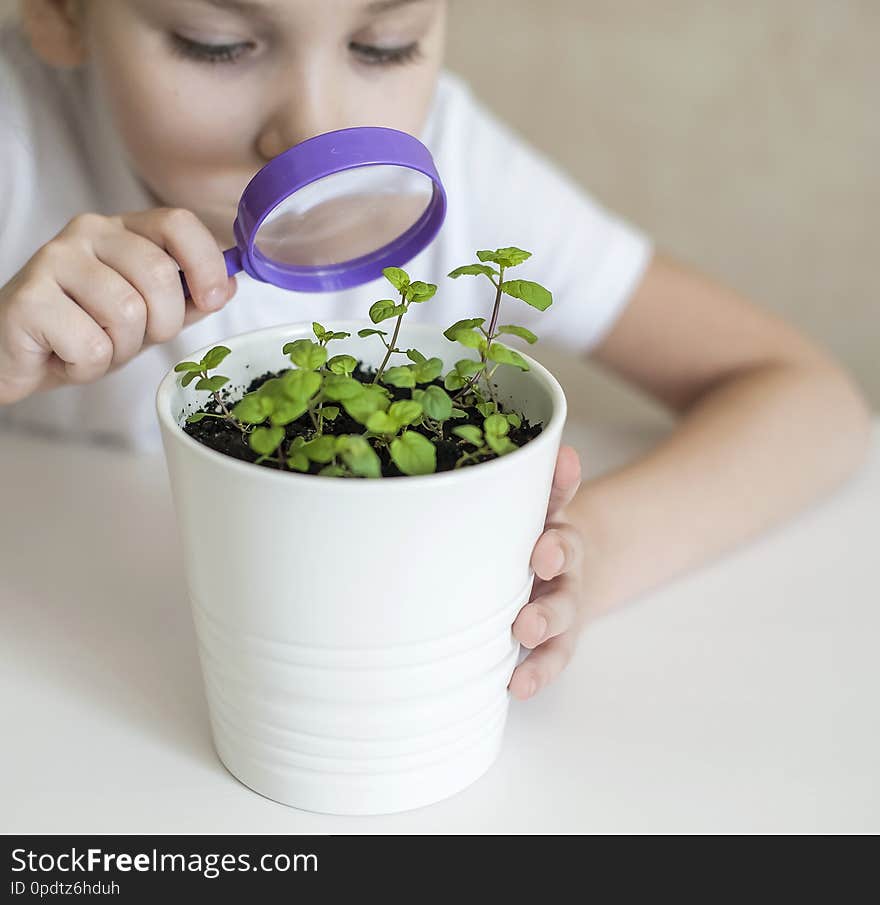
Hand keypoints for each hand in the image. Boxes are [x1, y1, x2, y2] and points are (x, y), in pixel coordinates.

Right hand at [0, 208, 235, 404]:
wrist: (12, 354)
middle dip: (161, 324)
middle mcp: (87, 232)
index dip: (206, 263)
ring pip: (127, 313)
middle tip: (133, 339)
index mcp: (122, 229)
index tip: (213, 299)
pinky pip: (92, 344)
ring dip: (121, 349)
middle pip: (159, 275)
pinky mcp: (29, 298)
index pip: (178, 222)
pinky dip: (89, 366)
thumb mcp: (146, 315)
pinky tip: (66, 356)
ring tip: (95, 346)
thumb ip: (187, 298)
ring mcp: (53, 260)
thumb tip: (231, 282)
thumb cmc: (83, 330)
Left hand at [509, 444, 584, 699]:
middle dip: (555, 552)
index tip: (567, 462)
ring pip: (561, 608)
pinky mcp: (561, 637)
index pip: (558, 493)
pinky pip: (554, 656)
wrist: (566, 573)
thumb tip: (556, 447)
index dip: (562, 480)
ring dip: (545, 617)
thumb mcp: (534, 508)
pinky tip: (519, 686)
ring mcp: (563, 598)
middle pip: (565, 552)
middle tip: (542, 557)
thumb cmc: (529, 540)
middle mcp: (562, 556)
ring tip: (526, 629)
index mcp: (551, 518)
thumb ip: (541, 483)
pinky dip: (539, 672)